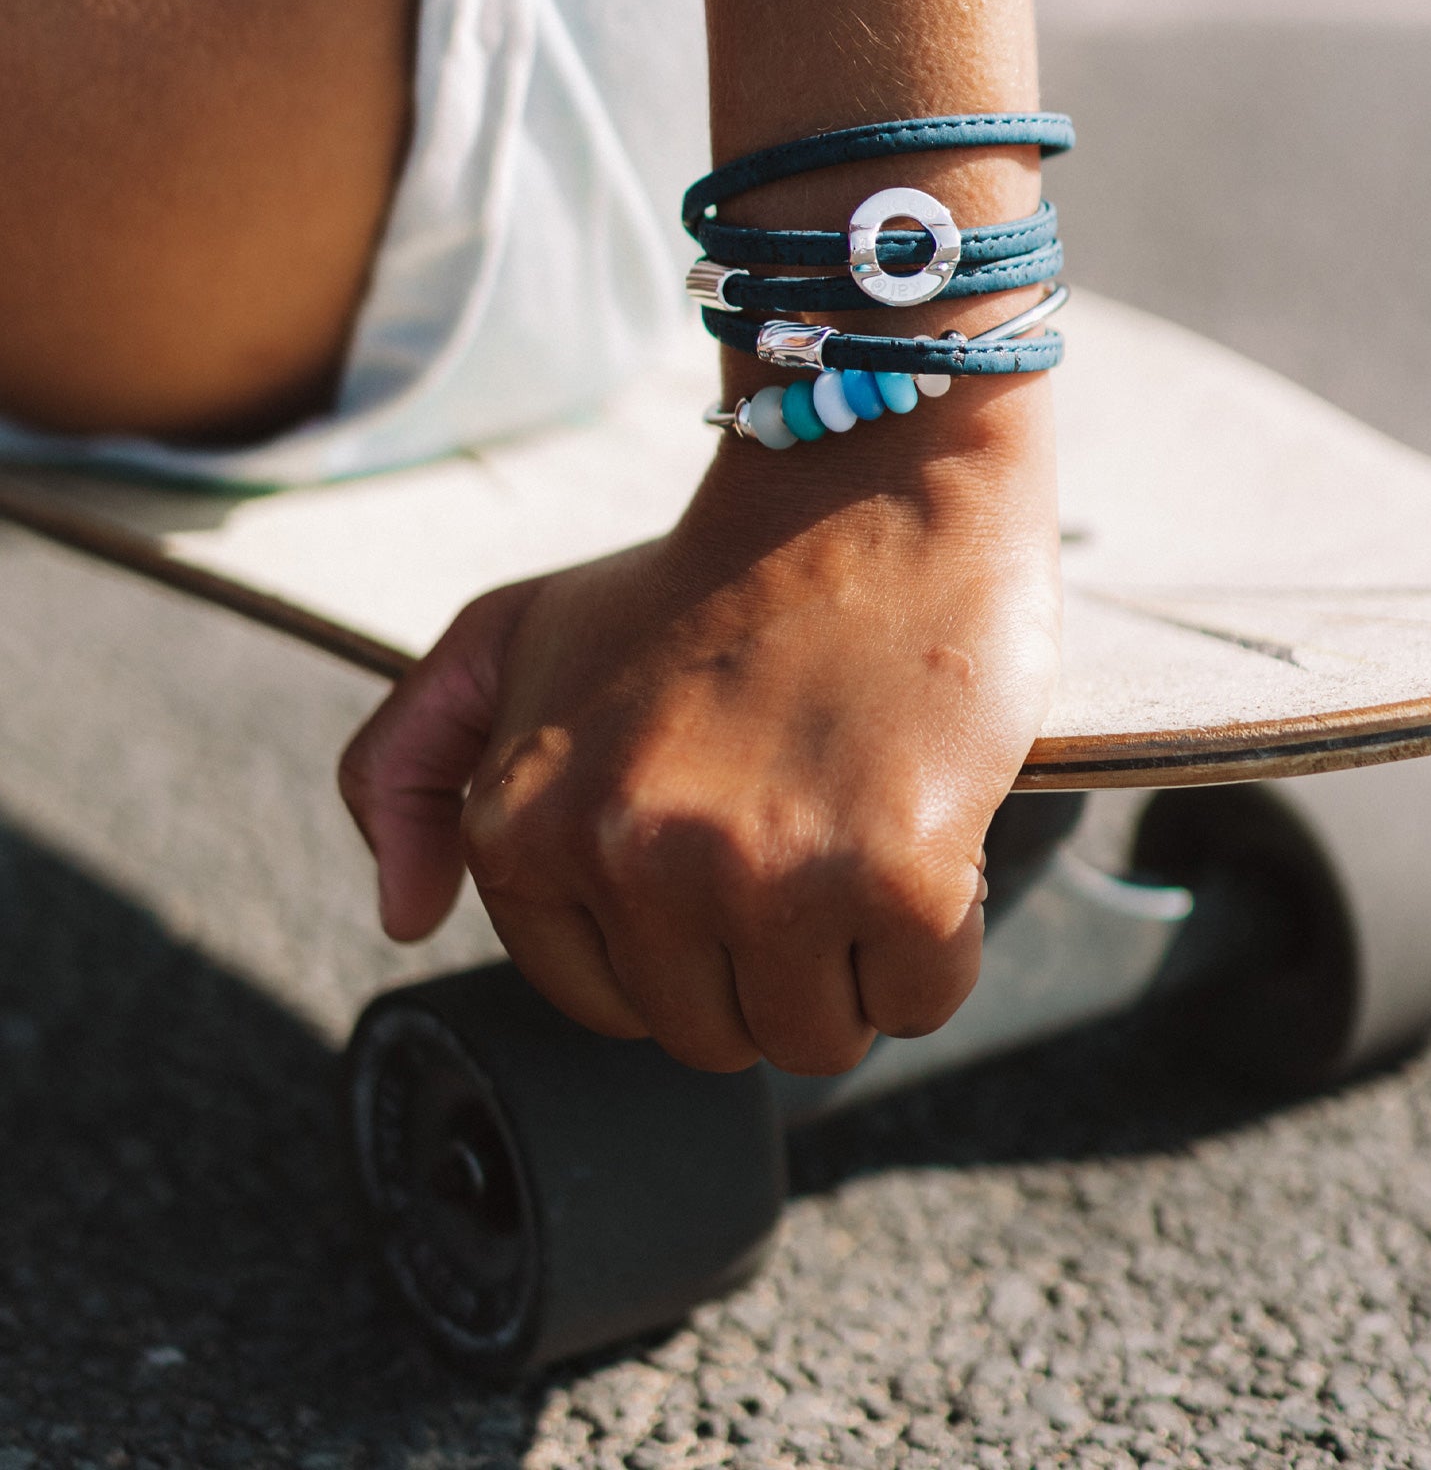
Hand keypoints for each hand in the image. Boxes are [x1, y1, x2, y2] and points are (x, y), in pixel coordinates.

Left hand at [340, 375, 1060, 1076]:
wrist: (866, 486)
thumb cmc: (700, 577)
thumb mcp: (511, 635)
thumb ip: (411, 763)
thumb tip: (400, 918)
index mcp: (524, 819)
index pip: (602, 999)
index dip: (676, 936)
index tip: (717, 839)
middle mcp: (628, 857)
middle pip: (712, 1035)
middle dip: (761, 956)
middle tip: (795, 825)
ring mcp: (762, 873)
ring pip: (816, 1038)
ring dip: (850, 959)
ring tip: (850, 823)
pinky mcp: (894, 875)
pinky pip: (921, 1001)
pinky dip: (936, 941)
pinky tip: (919, 828)